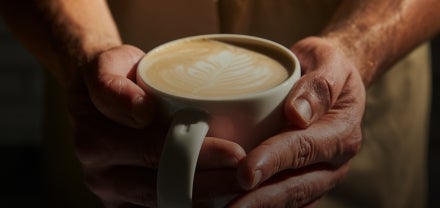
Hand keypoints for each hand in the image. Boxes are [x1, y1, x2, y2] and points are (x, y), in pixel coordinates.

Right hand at [69, 45, 245, 206]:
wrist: (88, 96)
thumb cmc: (112, 75)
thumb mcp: (107, 65)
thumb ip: (115, 84)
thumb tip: (143, 111)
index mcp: (94, 132)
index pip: (150, 147)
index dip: (195, 154)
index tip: (234, 152)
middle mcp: (96, 166)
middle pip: (160, 182)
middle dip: (209, 183)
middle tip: (245, 173)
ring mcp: (106, 188)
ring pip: (159, 203)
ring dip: (201, 199)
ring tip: (237, 187)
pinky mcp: (117, 202)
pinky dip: (184, 206)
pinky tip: (213, 200)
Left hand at [229, 37, 365, 207]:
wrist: (332, 81)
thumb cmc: (324, 67)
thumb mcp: (329, 61)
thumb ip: (318, 85)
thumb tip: (297, 114)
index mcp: (340, 132)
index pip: (303, 149)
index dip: (273, 161)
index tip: (245, 172)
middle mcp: (334, 162)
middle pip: (296, 185)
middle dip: (260, 199)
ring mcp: (321, 176)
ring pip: (291, 199)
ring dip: (259, 207)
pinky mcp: (307, 181)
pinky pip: (288, 201)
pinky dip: (264, 206)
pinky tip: (237, 205)